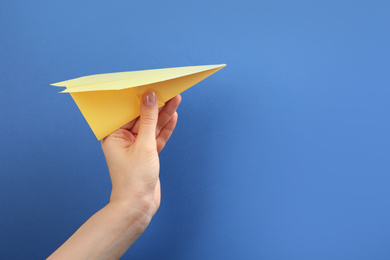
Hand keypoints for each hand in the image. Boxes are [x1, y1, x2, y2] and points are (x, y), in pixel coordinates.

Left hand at [101, 92, 180, 217]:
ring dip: (163, 115)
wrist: (139, 205)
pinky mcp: (147, 154)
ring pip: (152, 127)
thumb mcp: (144, 144)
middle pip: (142, 117)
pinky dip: (165, 128)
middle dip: (156, 105)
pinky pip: (156, 137)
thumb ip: (149, 119)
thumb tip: (150, 97)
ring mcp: (136, 147)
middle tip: (168, 90)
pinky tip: (173, 116)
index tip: (152, 86)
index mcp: (114, 135)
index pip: (128, 111)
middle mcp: (123, 139)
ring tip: (176, 99)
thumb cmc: (135, 178)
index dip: (140, 99)